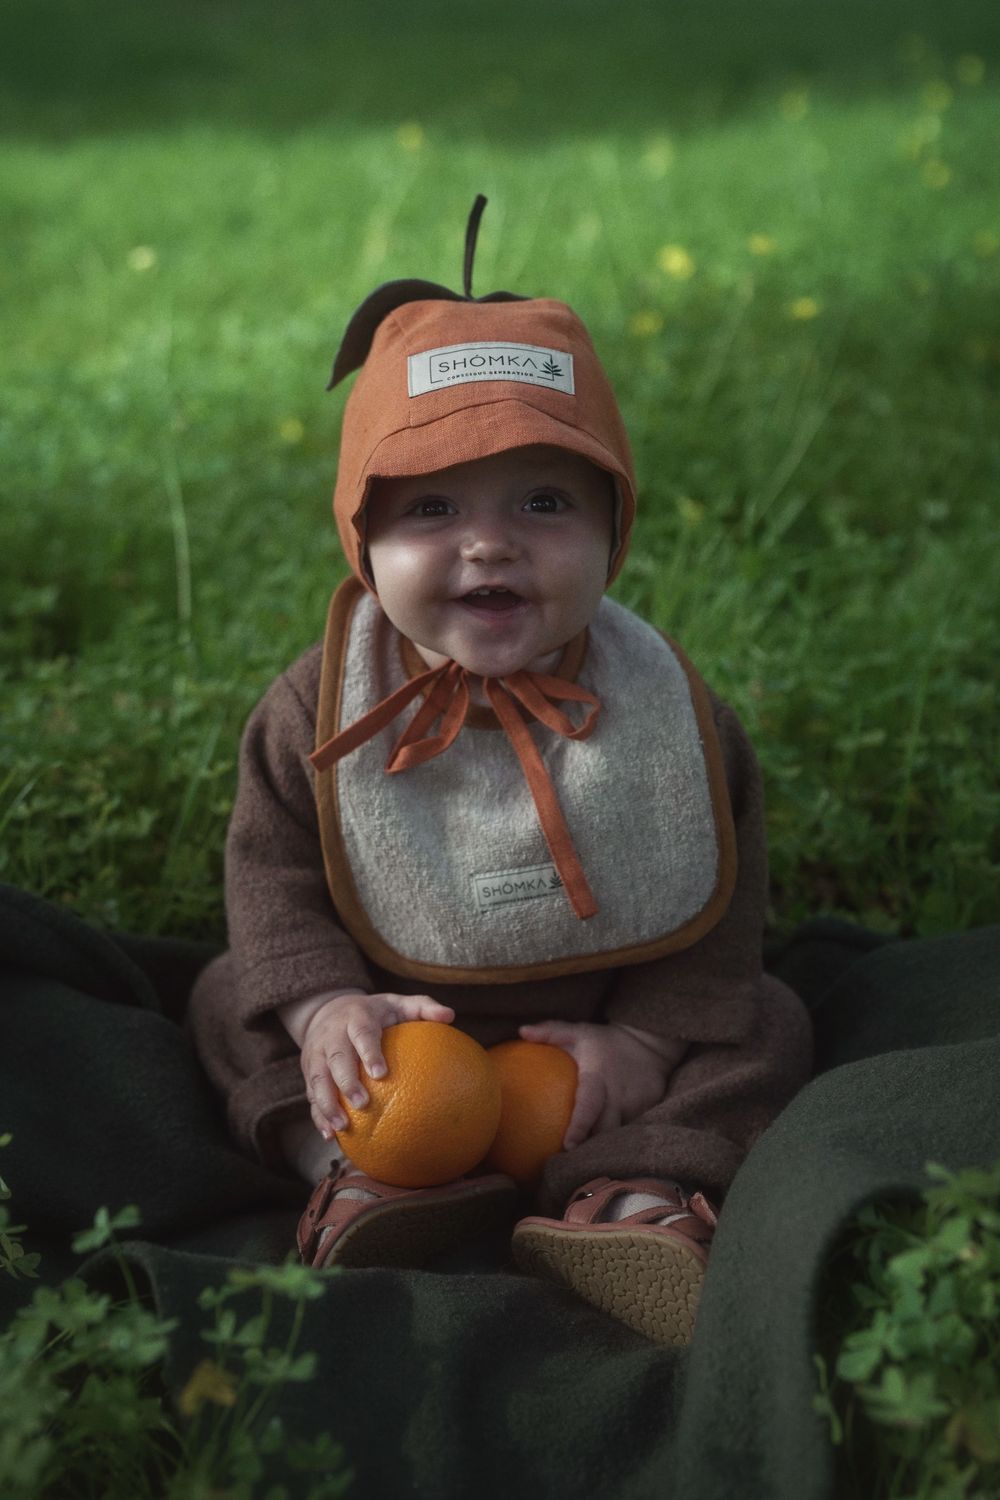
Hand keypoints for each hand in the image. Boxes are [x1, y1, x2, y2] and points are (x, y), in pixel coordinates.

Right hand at [300, 991, 454, 1140]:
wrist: (326, 1009)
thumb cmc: (373, 1012)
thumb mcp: (397, 1003)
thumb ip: (423, 1007)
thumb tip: (450, 1016)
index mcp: (356, 1017)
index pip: (361, 1034)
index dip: (368, 1052)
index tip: (380, 1073)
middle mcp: (332, 1035)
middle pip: (336, 1059)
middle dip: (346, 1082)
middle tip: (362, 1104)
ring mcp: (316, 1054)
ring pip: (317, 1079)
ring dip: (327, 1104)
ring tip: (342, 1127)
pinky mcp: (308, 1071)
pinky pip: (311, 1094)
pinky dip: (318, 1115)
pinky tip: (329, 1136)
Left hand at [517, 1020, 686, 1149]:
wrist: (650, 1041)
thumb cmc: (604, 1041)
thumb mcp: (578, 1031)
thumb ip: (550, 1032)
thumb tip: (522, 1031)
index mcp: (599, 1077)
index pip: (589, 1105)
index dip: (580, 1126)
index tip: (569, 1145)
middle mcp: (620, 1094)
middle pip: (606, 1130)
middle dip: (591, 1149)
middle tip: (571, 1164)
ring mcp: (638, 1104)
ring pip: (620, 1134)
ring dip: (605, 1148)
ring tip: (587, 1165)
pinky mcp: (651, 1109)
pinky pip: (633, 1130)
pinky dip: (621, 1141)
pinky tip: (607, 1155)